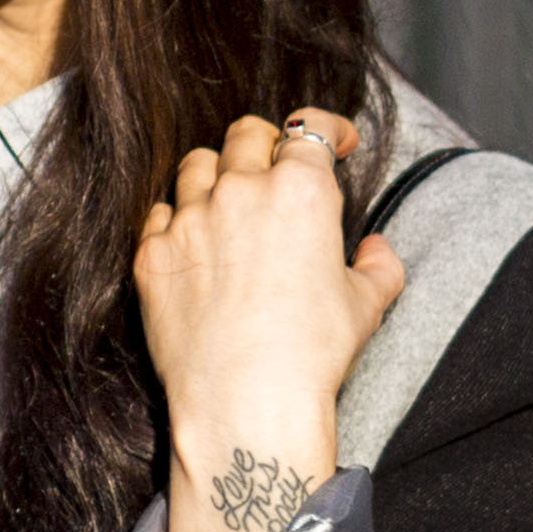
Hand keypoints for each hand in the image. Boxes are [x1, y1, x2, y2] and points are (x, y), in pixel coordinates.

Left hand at [133, 110, 405, 531]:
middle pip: (246, 134)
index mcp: (301, 190)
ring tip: (229, 201)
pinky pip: (160, 214)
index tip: (334, 143)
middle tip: (276, 169)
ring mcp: (190, 219)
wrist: (245, 403)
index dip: (326, 129)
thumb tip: (375, 249)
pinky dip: (178, 220)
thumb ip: (379, 265)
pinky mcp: (153, 254)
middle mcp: (240, 191)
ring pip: (196, 164)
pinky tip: (194, 243)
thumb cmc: (313, 354)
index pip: (309, 128)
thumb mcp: (368, 306)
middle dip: (267, 143)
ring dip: (217, 173)